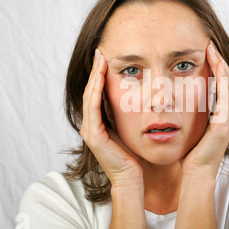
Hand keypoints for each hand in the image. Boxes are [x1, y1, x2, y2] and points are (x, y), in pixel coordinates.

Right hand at [80, 49, 143, 186]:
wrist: (132, 177)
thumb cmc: (134, 154)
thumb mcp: (131, 128)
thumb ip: (128, 113)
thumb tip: (139, 96)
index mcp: (98, 122)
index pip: (97, 92)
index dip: (100, 74)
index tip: (106, 56)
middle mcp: (90, 124)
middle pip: (90, 91)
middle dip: (95, 70)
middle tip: (100, 51)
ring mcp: (89, 130)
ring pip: (90, 96)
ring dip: (94, 76)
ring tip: (100, 58)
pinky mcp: (93, 136)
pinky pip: (93, 108)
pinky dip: (96, 91)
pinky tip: (100, 77)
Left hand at [181, 40, 228, 178]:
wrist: (195, 174)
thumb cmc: (189, 153)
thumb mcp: (188, 127)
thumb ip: (187, 113)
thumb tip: (172, 99)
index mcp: (219, 113)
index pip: (220, 83)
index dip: (214, 65)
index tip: (203, 49)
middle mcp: (228, 113)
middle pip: (227, 78)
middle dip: (219, 59)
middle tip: (209, 42)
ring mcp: (228, 117)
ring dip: (221, 63)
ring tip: (211, 47)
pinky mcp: (224, 123)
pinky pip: (226, 94)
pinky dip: (221, 77)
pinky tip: (215, 64)